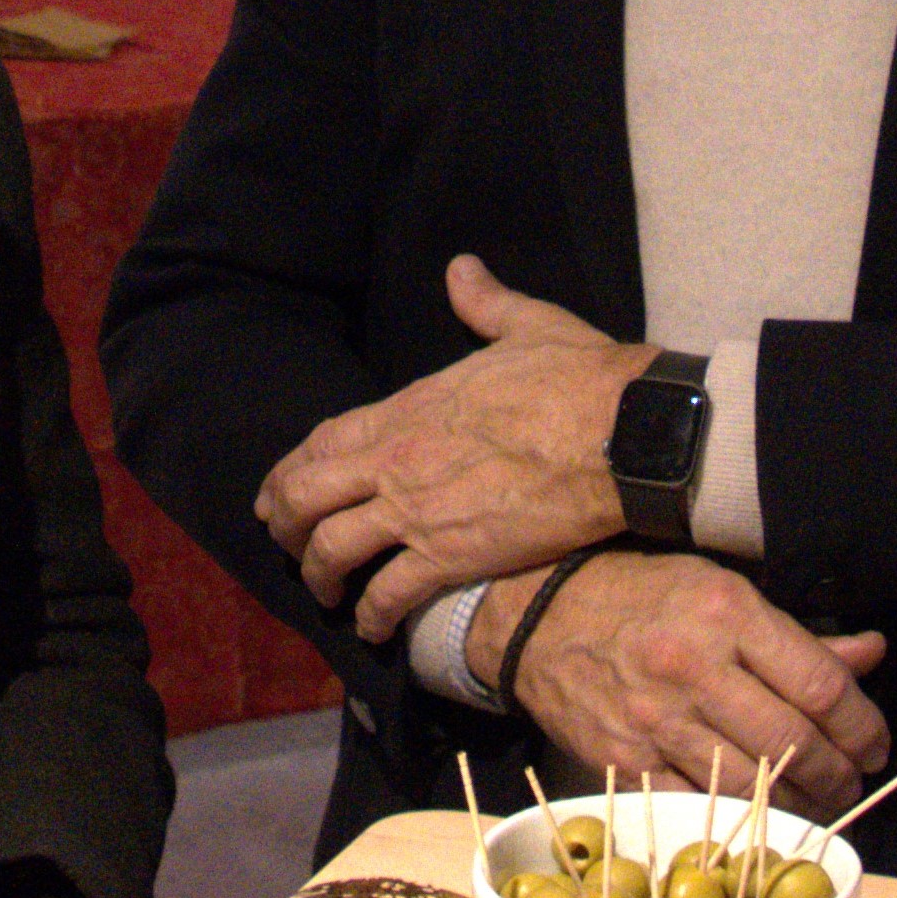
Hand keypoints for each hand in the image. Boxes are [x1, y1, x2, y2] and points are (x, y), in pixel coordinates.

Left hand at [253, 255, 646, 637]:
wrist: (620, 433)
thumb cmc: (578, 377)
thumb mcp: (526, 325)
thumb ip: (484, 303)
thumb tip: (461, 268)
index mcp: (408, 408)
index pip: (324, 440)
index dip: (290, 470)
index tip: (276, 490)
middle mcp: (397, 460)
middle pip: (306, 496)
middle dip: (284, 524)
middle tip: (283, 545)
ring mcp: (417, 511)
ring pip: (332, 549)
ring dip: (318, 575)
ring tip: (326, 594)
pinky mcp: (451, 556)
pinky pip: (389, 593)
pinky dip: (372, 615)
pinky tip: (374, 629)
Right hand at [485, 548, 889, 818]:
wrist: (537, 620)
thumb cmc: (639, 597)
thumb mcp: (720, 590)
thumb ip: (797, 635)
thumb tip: (870, 653)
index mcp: (725, 611)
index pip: (819, 685)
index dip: (862, 725)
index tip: (874, 743)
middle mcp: (692, 664)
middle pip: (793, 741)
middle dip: (838, 774)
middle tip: (852, 782)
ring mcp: (656, 718)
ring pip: (751, 781)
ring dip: (799, 802)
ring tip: (817, 802)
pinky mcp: (626, 759)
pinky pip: (698, 802)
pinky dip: (738, 816)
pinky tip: (760, 813)